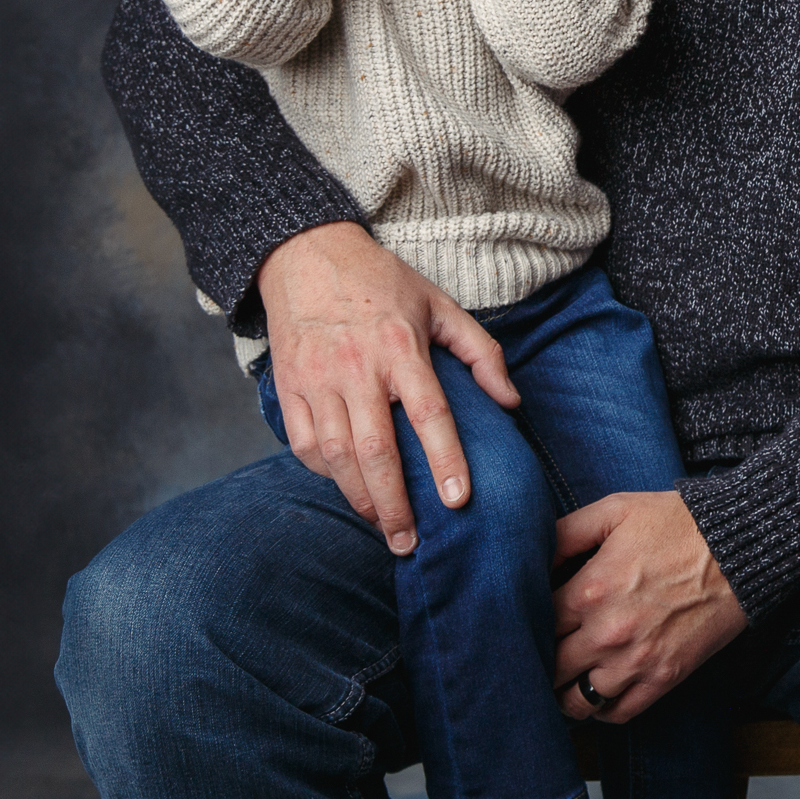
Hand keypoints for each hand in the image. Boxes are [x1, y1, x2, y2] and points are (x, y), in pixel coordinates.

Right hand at [257, 220, 519, 555]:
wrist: (306, 255)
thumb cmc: (381, 283)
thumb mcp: (441, 304)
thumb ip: (481, 353)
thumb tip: (511, 401)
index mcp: (401, 346)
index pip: (429, 413)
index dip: (446, 460)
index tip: (458, 501)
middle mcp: (358, 367)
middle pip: (376, 450)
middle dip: (394, 503)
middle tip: (409, 542)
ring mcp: (318, 380)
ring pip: (336, 455)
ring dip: (359, 498)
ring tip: (382, 527)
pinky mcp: (289, 388)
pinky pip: (305, 444)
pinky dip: (324, 473)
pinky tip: (346, 487)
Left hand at [553, 491, 748, 720]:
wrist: (742, 546)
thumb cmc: (678, 523)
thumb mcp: (617, 509)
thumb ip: (566, 532)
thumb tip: (530, 556)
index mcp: (589, 590)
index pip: (535, 625)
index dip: (530, 623)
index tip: (535, 619)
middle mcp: (606, 634)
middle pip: (550, 668)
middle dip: (543, 660)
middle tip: (546, 650)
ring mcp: (636, 661)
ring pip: (577, 701)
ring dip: (566, 691)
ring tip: (568, 677)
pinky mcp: (664, 678)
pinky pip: (617, 714)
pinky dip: (602, 709)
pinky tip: (599, 690)